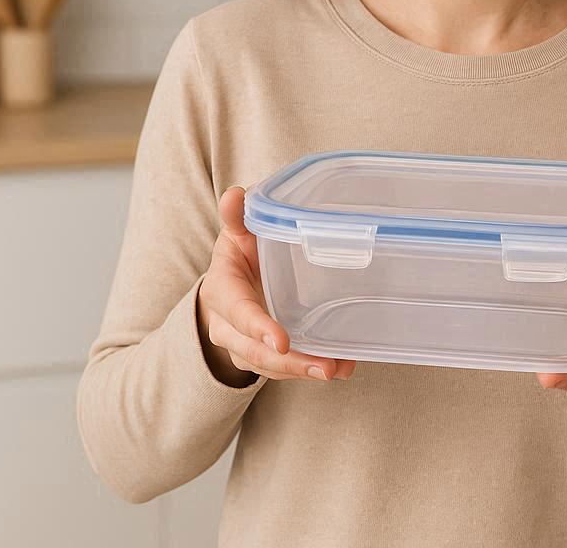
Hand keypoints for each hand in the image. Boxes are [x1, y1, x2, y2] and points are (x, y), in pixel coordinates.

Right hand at [196, 186, 357, 387]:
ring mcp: (245, 345)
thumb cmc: (240, 251)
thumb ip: (238, 216)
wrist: (231, 280)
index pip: (239, 312)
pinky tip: (343, 365)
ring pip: (271, 366)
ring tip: (339, 368)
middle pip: (255, 351)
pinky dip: (311, 368)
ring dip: (305, 370)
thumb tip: (235, 196)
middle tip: (324, 366)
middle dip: (289, 361)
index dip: (258, 328)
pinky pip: (285, 368)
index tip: (282, 341)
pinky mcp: (265, 355)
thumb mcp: (237, 231)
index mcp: (222, 289)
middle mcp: (228, 324)